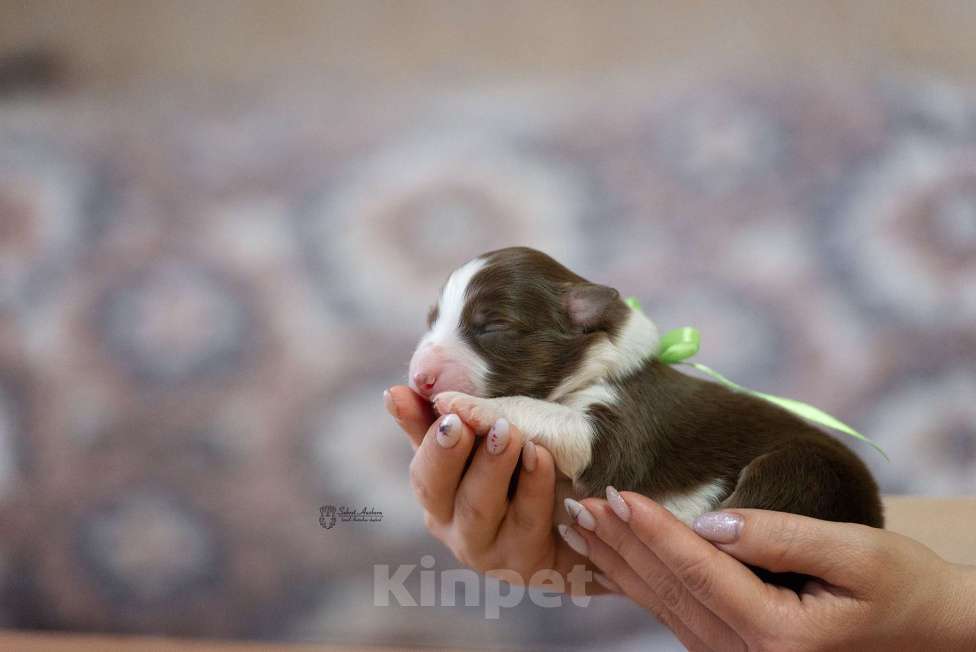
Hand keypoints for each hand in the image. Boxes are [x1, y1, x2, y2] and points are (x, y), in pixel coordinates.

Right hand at [384, 385, 604, 590]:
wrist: (580, 524)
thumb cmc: (524, 475)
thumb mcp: (485, 442)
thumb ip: (442, 420)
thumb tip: (393, 393)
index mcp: (437, 492)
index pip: (420, 463)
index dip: (426, 438)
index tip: (441, 410)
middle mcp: (452, 526)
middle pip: (436, 491)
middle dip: (448, 454)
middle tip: (463, 420)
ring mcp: (486, 550)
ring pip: (478, 510)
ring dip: (491, 467)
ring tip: (509, 432)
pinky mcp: (524, 564)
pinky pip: (526, 523)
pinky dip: (532, 487)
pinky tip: (540, 457)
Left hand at [564, 490, 975, 650]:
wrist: (932, 635)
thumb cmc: (902, 588)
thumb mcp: (856, 554)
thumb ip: (782, 537)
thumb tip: (710, 521)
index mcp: (779, 635)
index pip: (698, 571)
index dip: (653, 530)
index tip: (616, 493)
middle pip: (670, 590)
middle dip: (621, 544)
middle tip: (578, 505)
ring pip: (665, 606)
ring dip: (621, 563)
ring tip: (583, 528)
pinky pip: (678, 616)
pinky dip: (642, 585)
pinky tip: (617, 561)